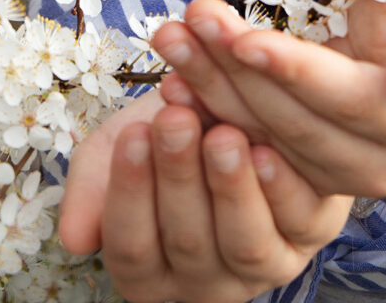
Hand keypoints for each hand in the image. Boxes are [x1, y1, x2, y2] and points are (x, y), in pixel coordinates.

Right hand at [57, 84, 352, 301]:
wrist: (238, 102)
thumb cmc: (170, 128)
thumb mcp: (119, 149)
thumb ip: (93, 189)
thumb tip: (74, 238)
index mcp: (149, 273)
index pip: (131, 247)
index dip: (129, 193)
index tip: (131, 135)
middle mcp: (205, 285)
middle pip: (187, 242)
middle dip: (179, 177)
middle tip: (174, 121)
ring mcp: (262, 266)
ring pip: (245, 241)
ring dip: (231, 187)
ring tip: (221, 134)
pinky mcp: (311, 235)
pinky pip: (298, 222)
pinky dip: (282, 187)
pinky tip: (268, 149)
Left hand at [152, 0, 385, 212]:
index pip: (348, 99)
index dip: (294, 71)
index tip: (243, 38)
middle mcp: (384, 166)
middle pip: (297, 125)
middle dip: (237, 71)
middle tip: (189, 22)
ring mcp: (343, 179)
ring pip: (265, 138)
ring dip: (212, 88)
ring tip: (172, 38)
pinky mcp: (307, 176)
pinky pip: (252, 144)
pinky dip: (212, 108)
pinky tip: (176, 76)